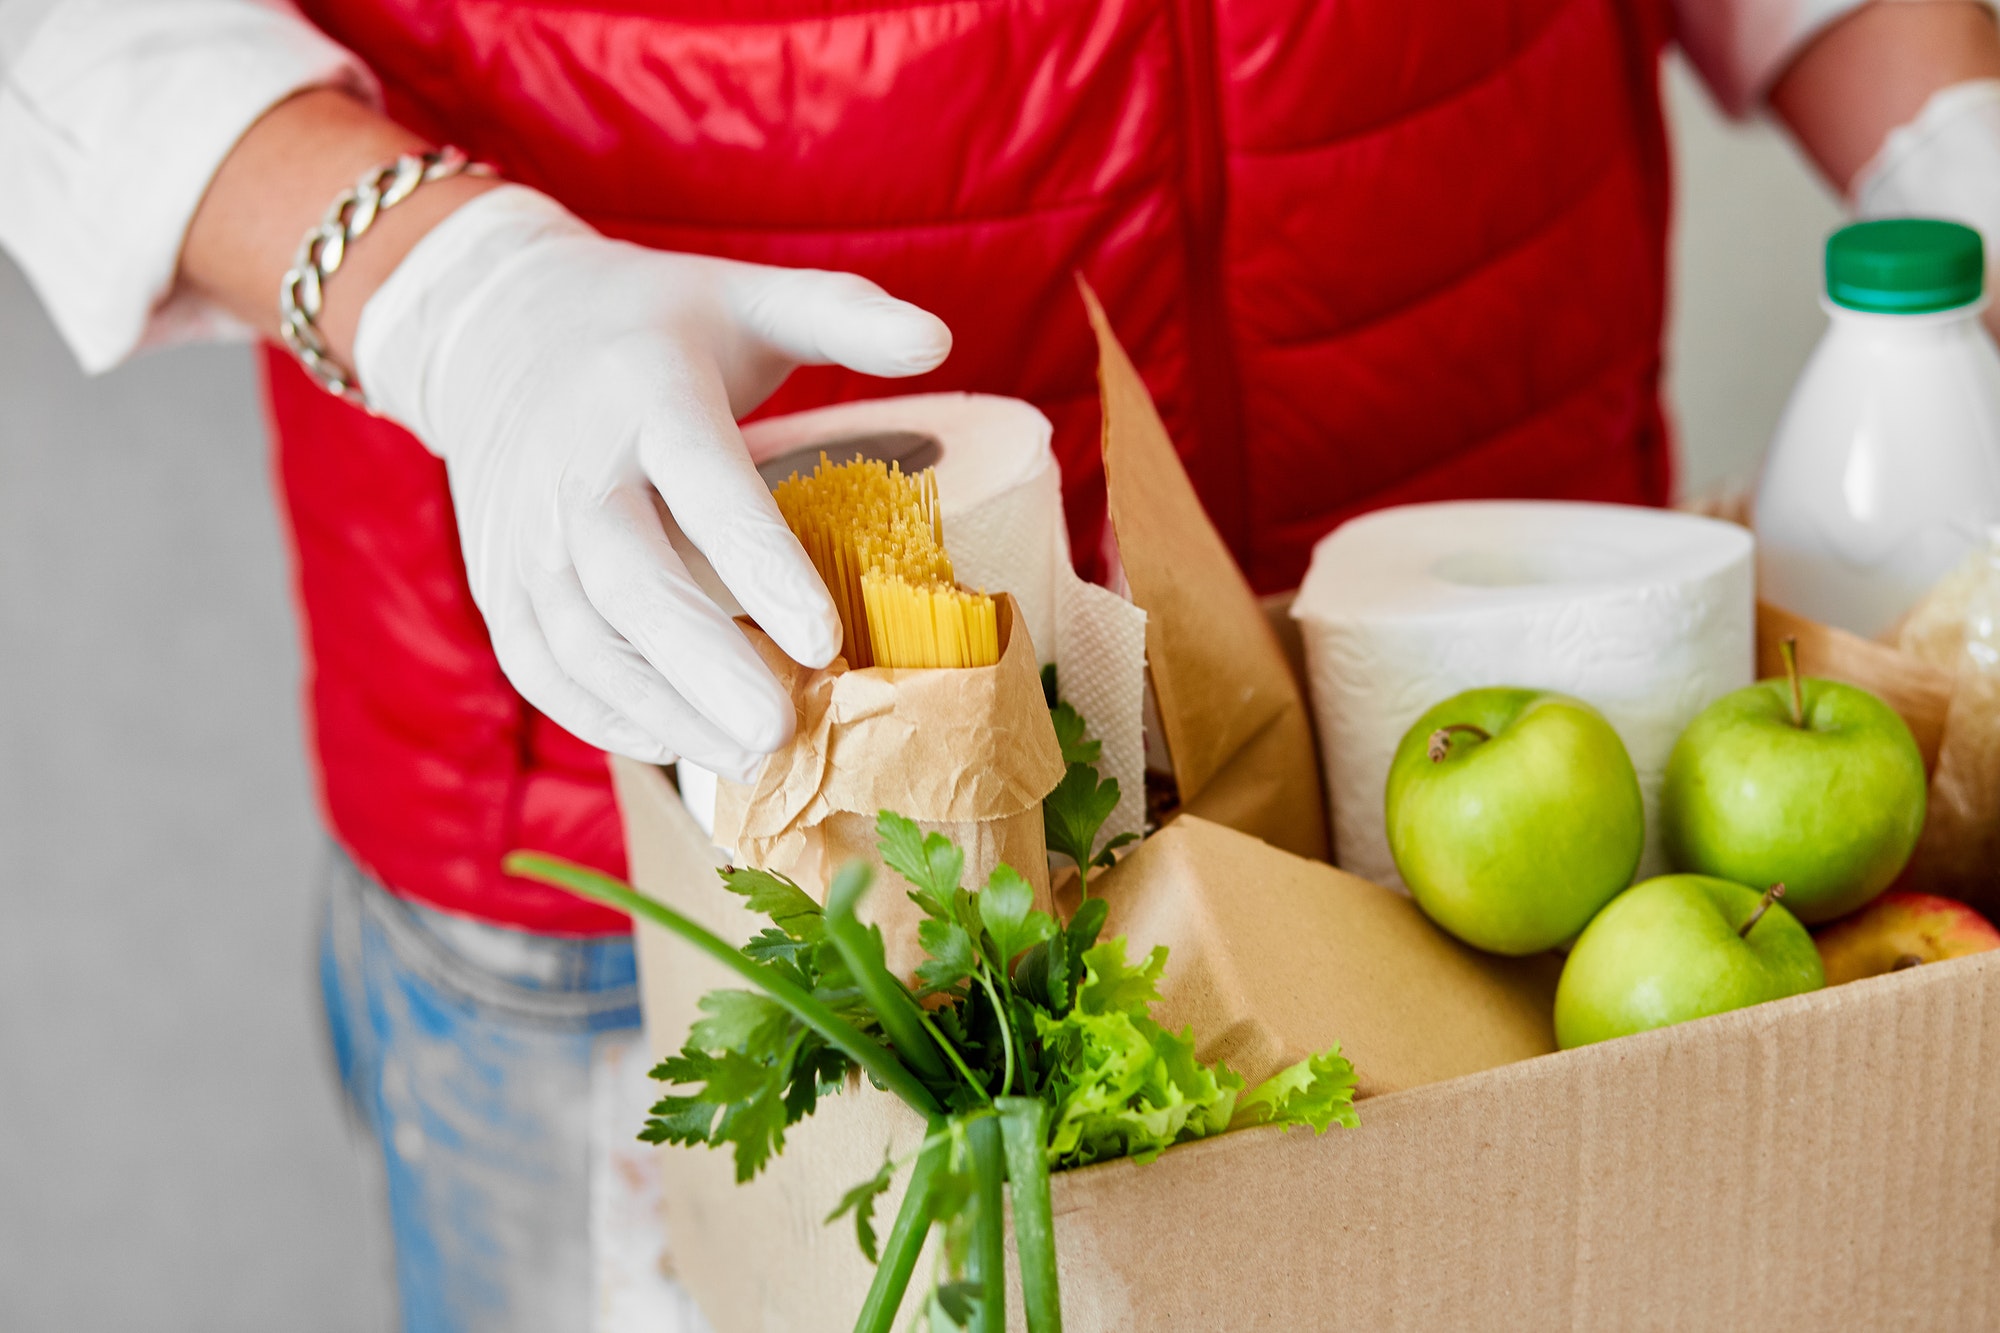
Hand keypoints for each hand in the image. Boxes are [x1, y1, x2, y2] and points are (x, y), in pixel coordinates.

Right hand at [353, 185, 950, 778]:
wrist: (496, 328)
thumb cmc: (654, 324)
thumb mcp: (746, 295)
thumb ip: (844, 315)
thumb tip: (940, 340)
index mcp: (645, 391)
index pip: (703, 482)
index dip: (760, 565)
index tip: (824, 640)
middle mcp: (572, 468)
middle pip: (629, 580)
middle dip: (706, 665)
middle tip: (783, 734)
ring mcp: (522, 533)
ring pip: (580, 640)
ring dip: (662, 711)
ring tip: (751, 763)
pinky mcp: (498, 583)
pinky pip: (541, 666)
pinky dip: (605, 717)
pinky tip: (681, 748)